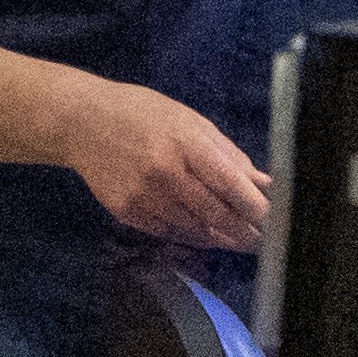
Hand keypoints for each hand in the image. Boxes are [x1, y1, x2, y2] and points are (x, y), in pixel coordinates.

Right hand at [67, 80, 269, 250]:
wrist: (82, 122)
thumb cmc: (144, 115)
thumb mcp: (191, 122)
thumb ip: (228, 154)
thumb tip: (262, 182)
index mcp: (186, 144)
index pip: (231, 185)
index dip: (256, 208)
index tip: (274, 220)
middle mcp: (165, 174)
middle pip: (215, 215)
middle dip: (244, 232)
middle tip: (262, 241)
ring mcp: (143, 196)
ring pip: (193, 230)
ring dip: (220, 238)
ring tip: (238, 240)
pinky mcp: (126, 212)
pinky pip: (167, 233)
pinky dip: (189, 235)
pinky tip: (203, 233)